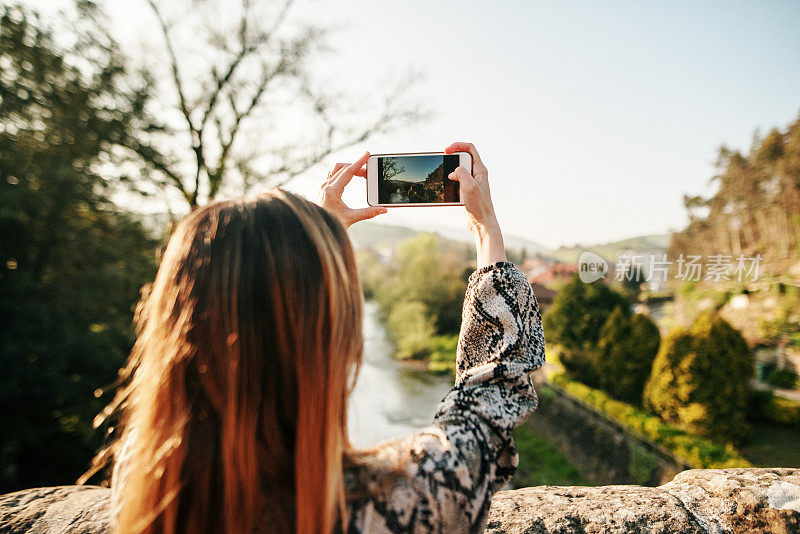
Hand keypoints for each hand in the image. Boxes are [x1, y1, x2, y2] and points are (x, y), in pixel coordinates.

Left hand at [318, 151, 386, 227]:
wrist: (317, 227)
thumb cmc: (331, 224)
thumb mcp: (350, 218)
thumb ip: (368, 213)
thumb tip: (383, 210)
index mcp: (332, 191)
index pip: (348, 172)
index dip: (359, 162)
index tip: (367, 155)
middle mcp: (326, 186)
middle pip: (344, 168)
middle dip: (358, 167)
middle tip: (370, 172)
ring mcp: (323, 186)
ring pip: (337, 169)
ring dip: (350, 168)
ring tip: (361, 173)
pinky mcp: (323, 189)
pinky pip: (333, 174)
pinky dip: (343, 172)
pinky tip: (350, 176)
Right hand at [444, 142, 505, 266]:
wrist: (482, 224)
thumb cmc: (479, 207)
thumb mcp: (470, 187)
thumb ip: (462, 174)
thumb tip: (453, 170)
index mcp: (480, 170)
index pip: (470, 149)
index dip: (457, 145)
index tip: (446, 150)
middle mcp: (477, 174)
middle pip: (462, 157)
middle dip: (452, 157)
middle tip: (443, 160)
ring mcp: (471, 182)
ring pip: (458, 169)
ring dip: (450, 170)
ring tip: (443, 175)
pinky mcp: (466, 190)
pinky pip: (457, 180)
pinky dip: (450, 181)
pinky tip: (445, 186)